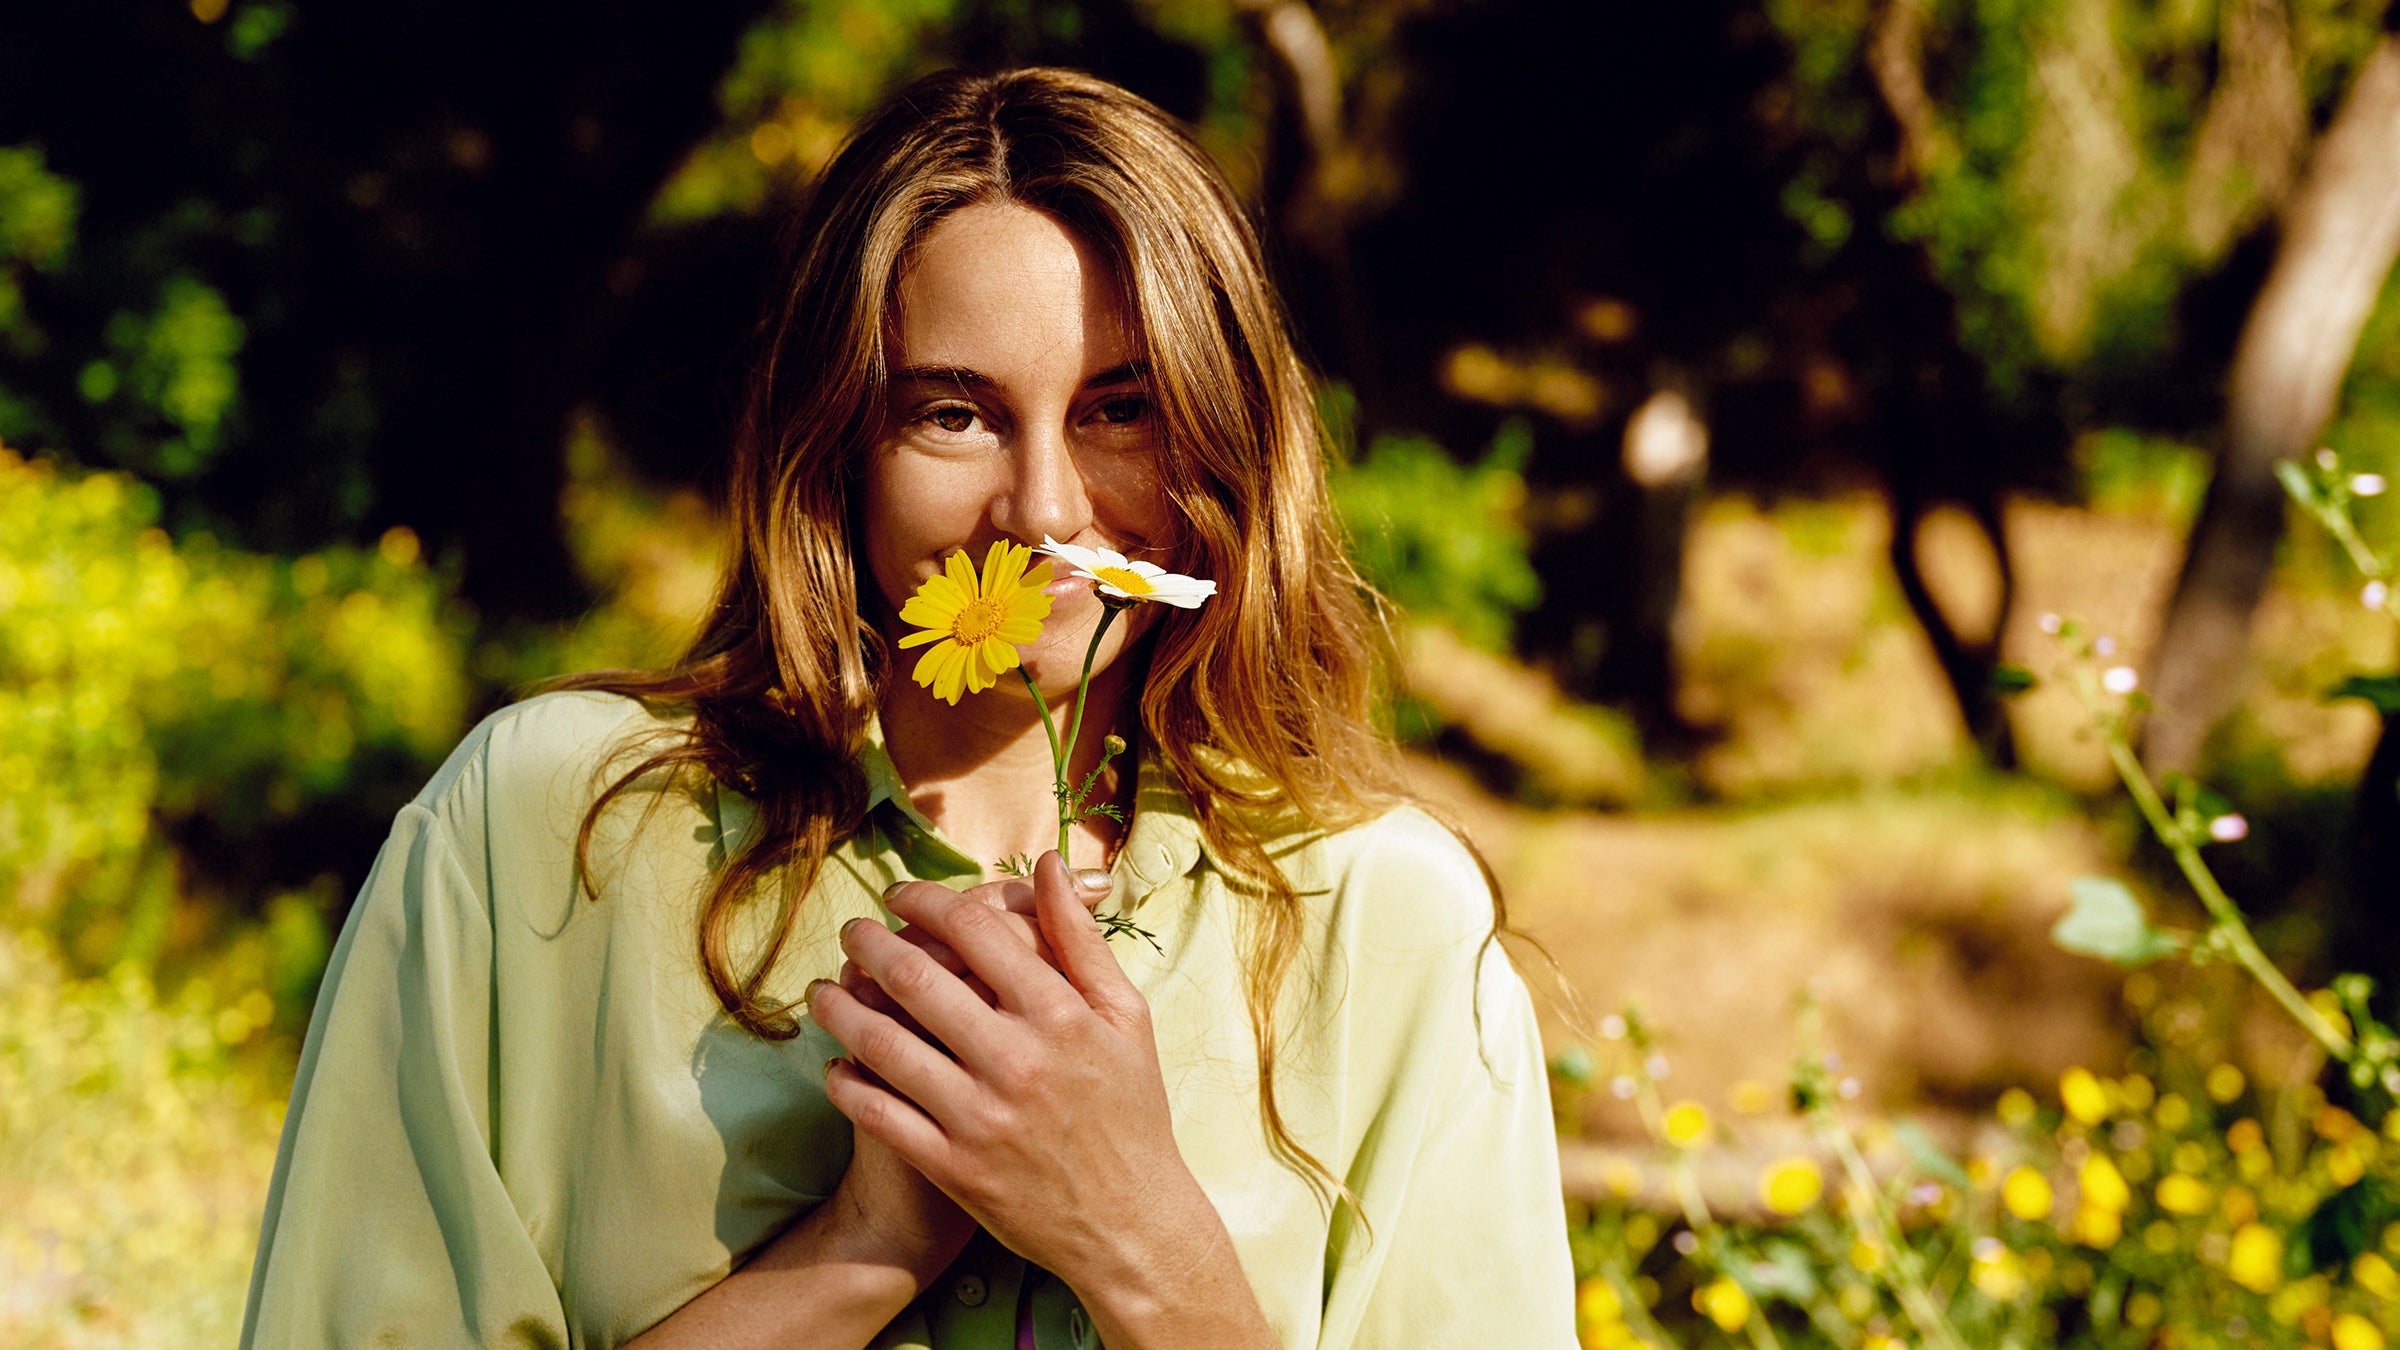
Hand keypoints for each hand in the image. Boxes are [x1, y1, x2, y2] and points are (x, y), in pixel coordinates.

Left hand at [809, 854, 1272, 1346]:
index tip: (901, 895)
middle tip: (851, 930)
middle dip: (870, 943)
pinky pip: (879, 1114)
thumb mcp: (1126, 1016)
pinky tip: (835, 1065)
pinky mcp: (953, 1167)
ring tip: (822, 990)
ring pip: (884, 1044)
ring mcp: (980, 1116)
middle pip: (917, 978)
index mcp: (1062, 1014)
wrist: (1130, 1225)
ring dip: (840, 1008)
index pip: (975, 930)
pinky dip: (846, 1084)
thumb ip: (1082, 939)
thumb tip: (1049, 865)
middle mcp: (1018, 1060)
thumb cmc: (1131, 1111)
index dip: (926, 901)